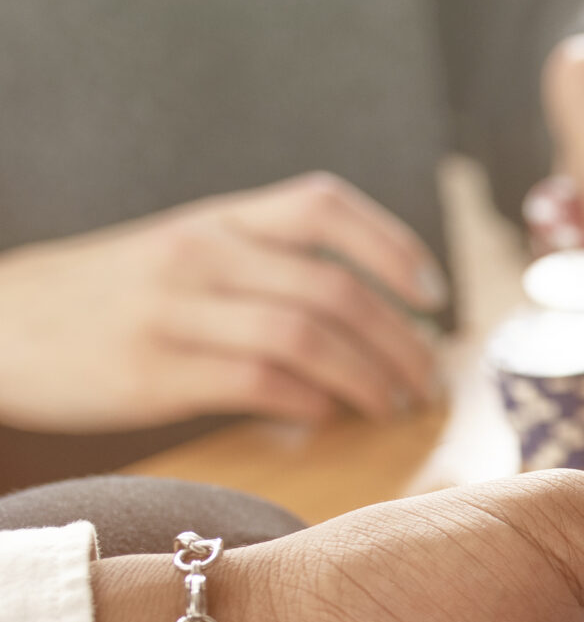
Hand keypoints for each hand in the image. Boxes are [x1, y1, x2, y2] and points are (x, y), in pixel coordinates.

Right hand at [0, 174, 444, 433]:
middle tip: (428, 379)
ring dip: (369, 379)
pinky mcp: (154, 371)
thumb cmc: (112, 298)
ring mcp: (176, 312)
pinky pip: (259, 383)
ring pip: (308, 338)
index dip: (396, 248)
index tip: (433, 297)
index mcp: (216, 219)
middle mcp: (201, 255)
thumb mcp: (185, 253)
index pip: (325, 206)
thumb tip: (371, 311)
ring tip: (392, 405)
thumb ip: (266, 265)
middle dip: (402, 341)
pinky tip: (326, 415)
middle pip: (336, 289)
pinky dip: (311, 402)